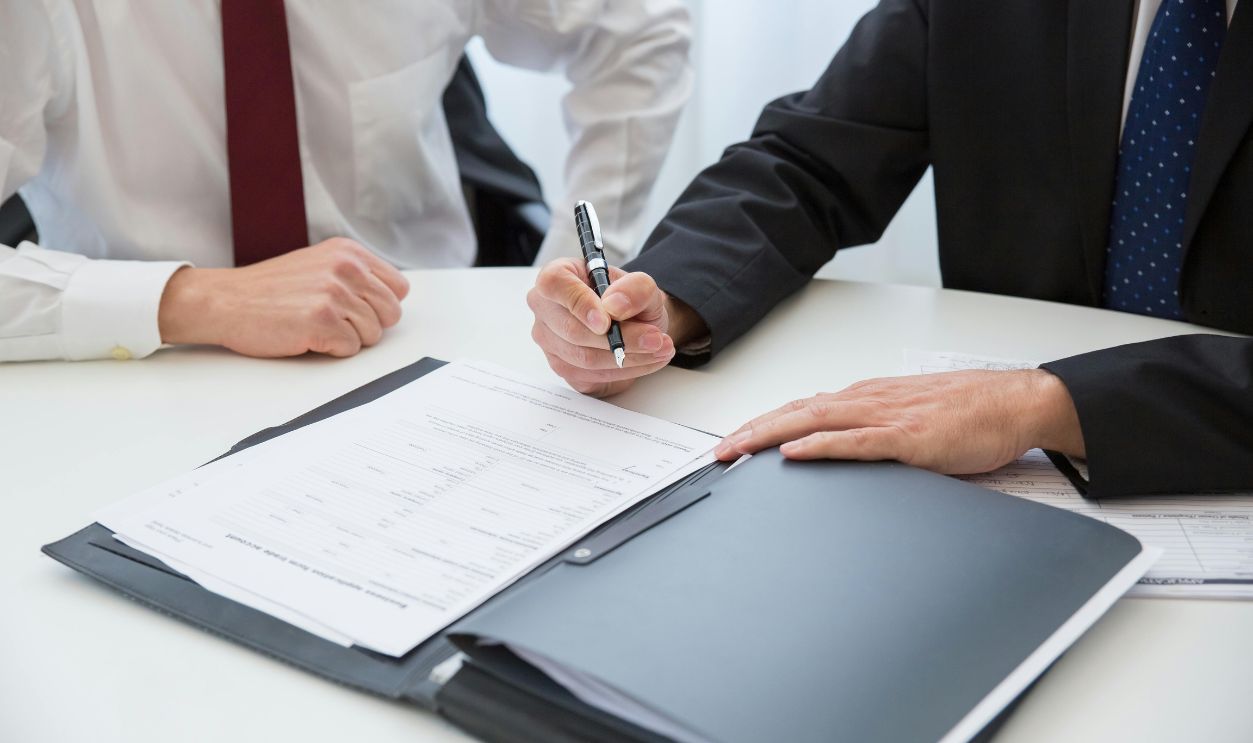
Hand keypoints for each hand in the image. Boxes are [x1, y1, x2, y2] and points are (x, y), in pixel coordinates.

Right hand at [158, 238, 408, 357]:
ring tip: (316, 326)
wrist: (226, 301)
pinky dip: (331, 350)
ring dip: (347, 339)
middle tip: (336, 323)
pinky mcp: (323, 321)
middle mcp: (346, 268)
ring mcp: (335, 293)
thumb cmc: (269, 290)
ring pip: (373, 334)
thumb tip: (390, 299)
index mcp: (349, 252)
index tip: (357, 309)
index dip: (380, 306)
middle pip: (391, 314)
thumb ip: (355, 275)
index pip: (398, 288)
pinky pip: (351, 349)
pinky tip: (307, 336)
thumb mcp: (319, 265)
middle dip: (368, 325)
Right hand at [527, 258, 705, 396]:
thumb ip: (634, 288)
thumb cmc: (629, 300)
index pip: (554, 285)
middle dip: (620, 338)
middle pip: (572, 330)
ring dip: (628, 357)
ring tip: (659, 348)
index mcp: (557, 277)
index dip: (580, 304)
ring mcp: (550, 342)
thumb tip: (615, 306)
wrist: (635, 322)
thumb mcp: (643, 287)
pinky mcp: (563, 368)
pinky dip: (624, 371)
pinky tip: (647, 360)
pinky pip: (591, 376)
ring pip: (584, 358)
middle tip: (656, 339)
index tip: (607, 321)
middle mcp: (546, 309)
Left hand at [713, 369, 1084, 473]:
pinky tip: (794, 452)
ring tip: (737, 451)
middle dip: (751, 432)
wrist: (1015, 403)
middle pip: (795, 412)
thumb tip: (840, 450)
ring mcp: (886, 416)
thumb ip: (874, 432)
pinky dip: (820, 445)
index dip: (763, 423)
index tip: (733, 442)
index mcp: (867, 398)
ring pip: (813, 421)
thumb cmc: (970, 414)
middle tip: (717, 453)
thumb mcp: (910, 420)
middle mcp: (868, 400)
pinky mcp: (908, 437)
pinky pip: (855, 441)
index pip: (802, 409)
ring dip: (769, 436)